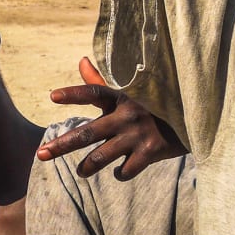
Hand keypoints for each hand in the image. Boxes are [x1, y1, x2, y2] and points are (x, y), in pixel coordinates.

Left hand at [36, 57, 186, 179]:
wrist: (193, 117)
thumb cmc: (152, 103)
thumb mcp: (129, 91)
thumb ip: (100, 80)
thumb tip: (80, 60)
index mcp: (120, 97)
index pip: (92, 92)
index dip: (73, 93)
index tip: (52, 96)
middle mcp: (126, 115)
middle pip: (87, 133)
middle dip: (62, 145)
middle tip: (41, 154)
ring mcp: (138, 135)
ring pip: (102, 156)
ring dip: (87, 167)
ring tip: (80, 172)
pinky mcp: (151, 152)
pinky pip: (126, 169)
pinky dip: (119, 173)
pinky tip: (117, 173)